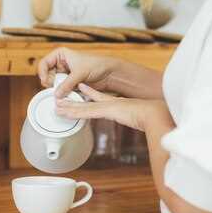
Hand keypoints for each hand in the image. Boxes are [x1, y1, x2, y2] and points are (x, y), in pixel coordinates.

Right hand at [38, 47, 118, 97]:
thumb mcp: (79, 73)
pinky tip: (66, 95)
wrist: (109, 73)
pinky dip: (62, 93)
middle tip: (54, 89)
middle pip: (47, 75)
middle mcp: (61, 64)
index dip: (42, 73)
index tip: (45, 82)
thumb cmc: (96, 65)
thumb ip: (67, 84)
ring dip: (56, 89)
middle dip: (50, 83)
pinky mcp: (70, 83)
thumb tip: (56, 94)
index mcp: (60, 55)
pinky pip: (61, 89)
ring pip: (54, 84)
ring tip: (62, 93)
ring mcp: (65, 74)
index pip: (44, 63)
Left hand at [55, 83, 172, 131]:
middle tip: (63, 100)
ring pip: (83, 107)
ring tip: (57, 105)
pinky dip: (73, 112)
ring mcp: (107, 106)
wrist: (154, 113)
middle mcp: (111, 103)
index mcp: (119, 105)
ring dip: (69, 107)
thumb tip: (151, 124)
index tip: (84, 88)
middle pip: (89, 102)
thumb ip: (144, 120)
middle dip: (76, 102)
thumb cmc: (154, 117)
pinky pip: (85, 112)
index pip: (101, 98)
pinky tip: (64, 111)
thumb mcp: (147, 119)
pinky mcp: (105, 111)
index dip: (91, 94)